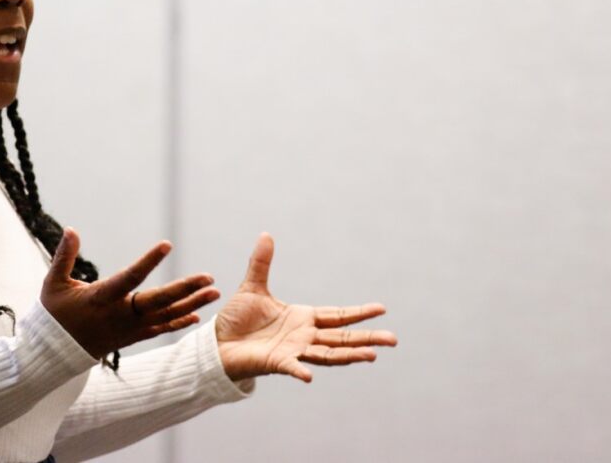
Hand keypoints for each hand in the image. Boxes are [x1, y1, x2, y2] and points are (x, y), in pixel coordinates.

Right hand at [41, 228, 220, 358]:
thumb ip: (64, 256)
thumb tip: (71, 229)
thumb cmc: (55, 314)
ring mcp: (129, 329)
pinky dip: (178, 322)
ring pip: (165, 316)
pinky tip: (197, 314)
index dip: (148, 262)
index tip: (167, 245)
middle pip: (158, 302)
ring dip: (191, 304)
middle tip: (208, 277)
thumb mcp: (53, 283)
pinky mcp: (132, 338)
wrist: (55, 354)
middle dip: (184, 289)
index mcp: (102, 298)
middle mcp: (120, 315)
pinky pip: (160, 330)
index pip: (130, 278)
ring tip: (214, 292)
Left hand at [215, 233, 396, 382]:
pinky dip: (300, 370)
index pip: (337, 315)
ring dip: (349, 355)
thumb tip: (266, 234)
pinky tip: (310, 375)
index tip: (382, 309)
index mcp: (302, 318)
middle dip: (367, 338)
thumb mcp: (252, 287)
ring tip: (372, 356)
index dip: (358, 313)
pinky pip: (291, 367)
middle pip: (341, 338)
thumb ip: (261, 263)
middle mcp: (303, 337)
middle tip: (393, 340)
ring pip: (327, 354)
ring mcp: (292, 352)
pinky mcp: (275, 363)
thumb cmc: (236, 320)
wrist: (217, 344)